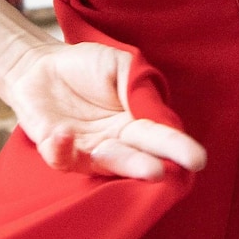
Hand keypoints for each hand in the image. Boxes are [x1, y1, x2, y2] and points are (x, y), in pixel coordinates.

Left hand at [0, 38, 207, 182]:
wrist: (41, 66)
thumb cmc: (87, 66)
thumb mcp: (120, 65)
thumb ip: (138, 86)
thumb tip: (158, 113)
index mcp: (137, 123)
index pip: (160, 137)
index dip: (178, 148)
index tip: (196, 159)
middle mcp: (116, 143)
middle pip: (137, 158)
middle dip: (148, 166)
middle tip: (162, 173)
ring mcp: (88, 150)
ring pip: (105, 164)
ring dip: (116, 165)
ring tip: (130, 162)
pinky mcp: (56, 152)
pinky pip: (62, 158)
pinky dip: (63, 149)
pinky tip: (65, 132)